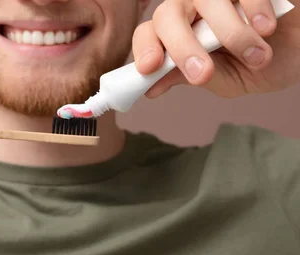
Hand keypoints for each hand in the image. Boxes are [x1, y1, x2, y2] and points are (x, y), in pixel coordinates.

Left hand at [132, 0, 299, 97]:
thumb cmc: (266, 63)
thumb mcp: (227, 79)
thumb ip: (191, 77)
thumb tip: (150, 88)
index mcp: (181, 33)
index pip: (149, 32)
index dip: (145, 47)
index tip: (150, 67)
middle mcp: (195, 8)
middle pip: (168, 15)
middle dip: (181, 47)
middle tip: (203, 74)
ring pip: (204, 0)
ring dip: (229, 34)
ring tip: (257, 57)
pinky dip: (253, 9)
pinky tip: (266, 28)